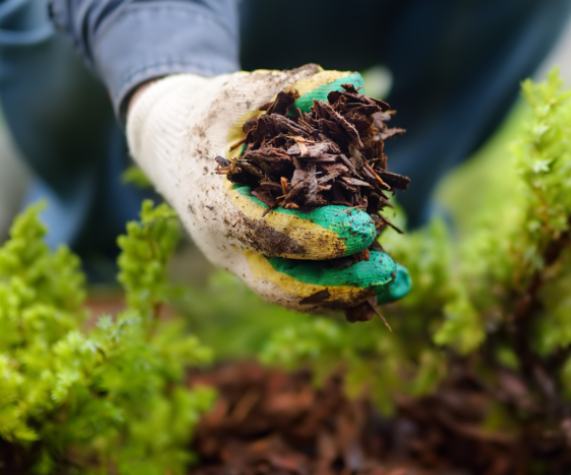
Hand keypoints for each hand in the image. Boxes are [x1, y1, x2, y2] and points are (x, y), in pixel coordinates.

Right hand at [125, 65, 409, 312]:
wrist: (170, 146)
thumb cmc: (207, 115)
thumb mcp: (239, 93)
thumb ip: (289, 88)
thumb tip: (347, 84)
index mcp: (214, 204)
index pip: (267, 231)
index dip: (318, 235)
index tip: (366, 228)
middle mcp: (225, 245)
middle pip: (282, 284)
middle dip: (338, 284)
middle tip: (388, 273)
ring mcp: (241, 262)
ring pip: (294, 294)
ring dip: (348, 294)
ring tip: (400, 285)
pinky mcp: (260, 265)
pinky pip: (301, 286)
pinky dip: (342, 288)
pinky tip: (387, 283)